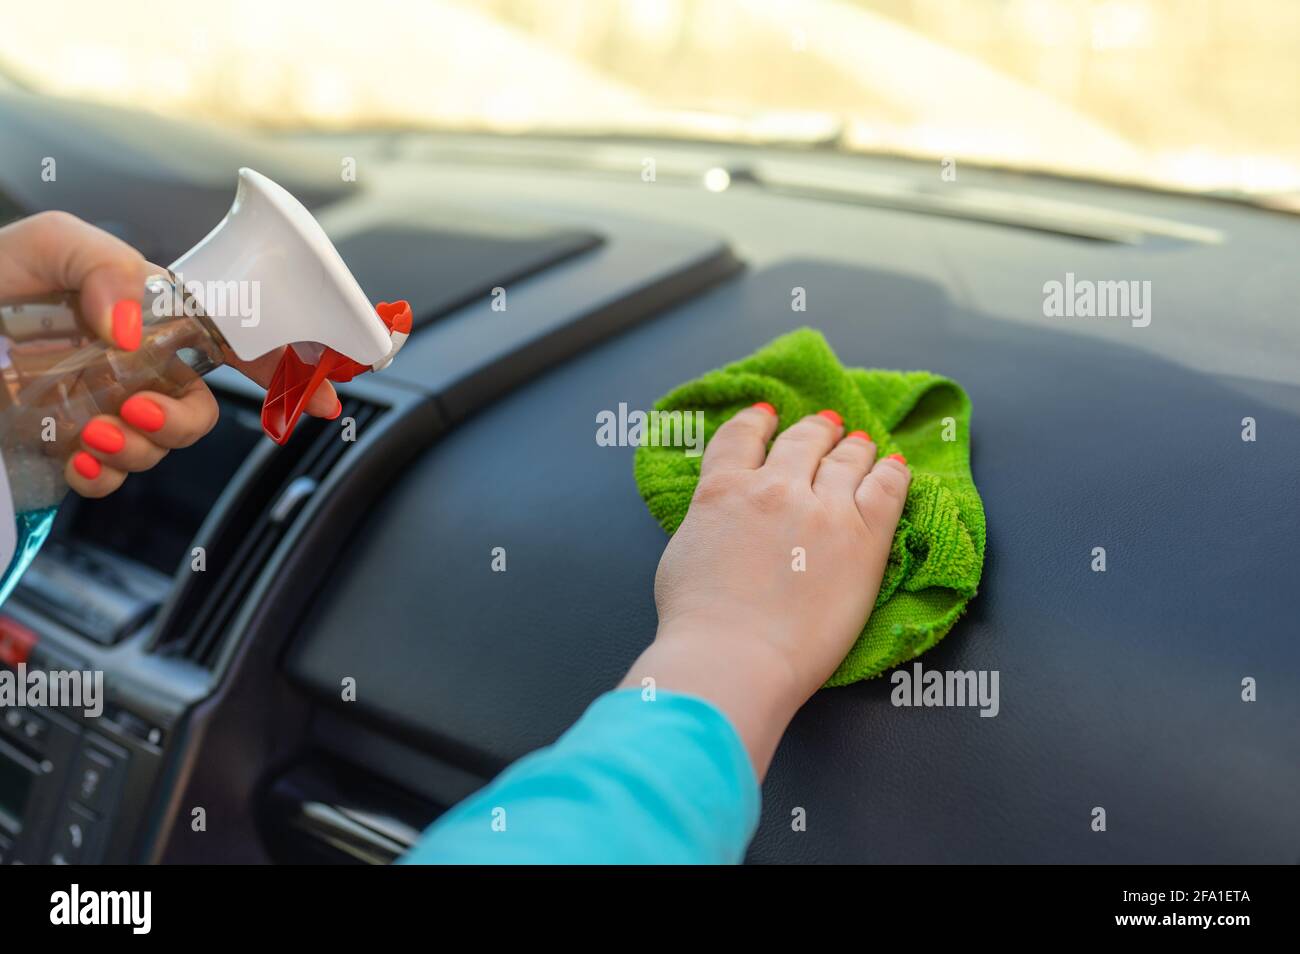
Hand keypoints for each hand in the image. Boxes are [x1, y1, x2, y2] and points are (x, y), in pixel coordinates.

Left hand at [0, 212, 340, 496]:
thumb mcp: (41, 246)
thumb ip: (102, 264)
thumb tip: (136, 326)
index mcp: (145, 310)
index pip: (235, 335)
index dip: (289, 365)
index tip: (324, 396)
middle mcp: (135, 363)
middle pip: (203, 408)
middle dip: (182, 421)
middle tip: (134, 410)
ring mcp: (106, 408)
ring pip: (163, 446)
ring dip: (135, 448)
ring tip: (84, 430)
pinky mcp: (74, 448)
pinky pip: (116, 477)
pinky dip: (104, 477)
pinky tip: (75, 458)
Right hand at [620, 403, 910, 777]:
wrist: (734, 655)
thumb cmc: (697, 622)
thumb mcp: (681, 554)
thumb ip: (706, 523)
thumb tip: (720, 520)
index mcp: (723, 490)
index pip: (741, 438)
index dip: (756, 422)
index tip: (766, 415)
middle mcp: (774, 488)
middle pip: (801, 442)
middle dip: (815, 431)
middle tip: (826, 424)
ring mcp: (823, 510)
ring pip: (847, 461)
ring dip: (854, 448)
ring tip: (861, 443)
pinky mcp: (863, 538)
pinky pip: (887, 489)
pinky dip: (892, 472)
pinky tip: (895, 466)